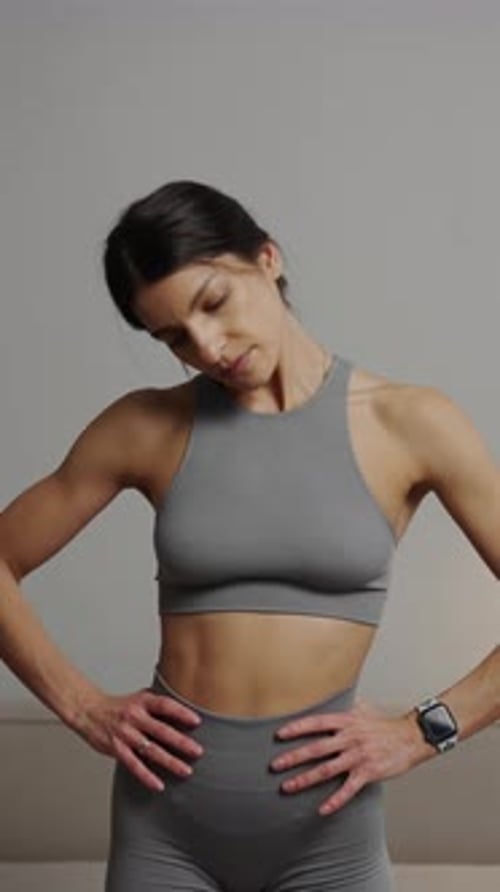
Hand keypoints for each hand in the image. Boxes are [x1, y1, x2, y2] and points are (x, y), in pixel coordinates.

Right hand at [75, 688, 204, 790]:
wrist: (88, 711)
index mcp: (142, 701)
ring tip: (186, 770)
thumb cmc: (119, 706)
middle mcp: (134, 717)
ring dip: (169, 761)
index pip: (164, 705)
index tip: (197, 721)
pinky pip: (133, 765)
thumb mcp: (139, 698)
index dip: (181, 712)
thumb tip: (186, 709)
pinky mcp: (116, 749)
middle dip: (180, 742)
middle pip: (161, 730)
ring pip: (150, 750)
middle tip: (198, 751)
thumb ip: (159, 703)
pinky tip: (158, 784)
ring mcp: (125, 734)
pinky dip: (146, 776)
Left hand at [271, 697, 421, 815]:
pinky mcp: (369, 773)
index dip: (297, 728)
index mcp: (347, 721)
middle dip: (293, 757)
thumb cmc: (386, 726)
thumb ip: (345, 707)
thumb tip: (332, 697)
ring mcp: (359, 756)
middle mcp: (350, 738)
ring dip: (305, 779)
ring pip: (327, 769)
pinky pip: (349, 789)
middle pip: (316, 748)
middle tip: (274, 765)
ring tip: (287, 787)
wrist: (412, 737)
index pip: (317, 722)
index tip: (279, 734)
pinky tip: (322, 809)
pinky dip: (335, 801)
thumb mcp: (364, 710)